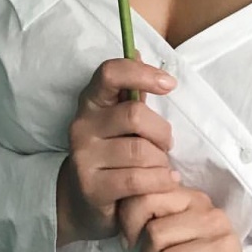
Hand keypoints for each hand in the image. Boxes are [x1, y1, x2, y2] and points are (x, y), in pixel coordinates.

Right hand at [56, 57, 180, 246]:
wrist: (84, 201)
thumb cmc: (113, 152)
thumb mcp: (121, 120)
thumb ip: (132, 91)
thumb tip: (138, 50)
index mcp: (91, 101)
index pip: (110, 73)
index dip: (141, 73)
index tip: (170, 83)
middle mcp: (81, 125)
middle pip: (134, 114)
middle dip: (162, 131)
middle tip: (167, 145)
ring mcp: (83, 157)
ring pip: (139, 151)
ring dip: (161, 161)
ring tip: (163, 167)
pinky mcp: (91, 187)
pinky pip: (137, 179)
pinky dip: (159, 181)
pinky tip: (166, 181)